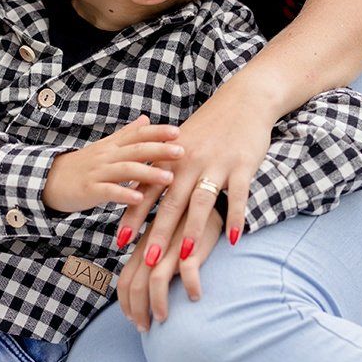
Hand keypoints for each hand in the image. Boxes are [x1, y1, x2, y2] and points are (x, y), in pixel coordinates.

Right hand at [43, 115, 184, 213]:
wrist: (48, 180)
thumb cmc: (81, 166)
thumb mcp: (104, 147)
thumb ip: (126, 134)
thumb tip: (146, 119)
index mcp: (112, 146)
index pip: (137, 134)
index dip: (156, 132)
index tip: (178, 131)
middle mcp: (106, 156)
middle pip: (135, 150)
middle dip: (159, 150)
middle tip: (182, 151)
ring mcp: (97, 172)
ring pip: (125, 170)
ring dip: (148, 173)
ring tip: (169, 178)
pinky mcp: (89, 190)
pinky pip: (108, 191)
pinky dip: (124, 194)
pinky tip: (140, 199)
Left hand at [113, 78, 278, 322]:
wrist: (242, 101)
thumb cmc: (207, 128)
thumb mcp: (178, 145)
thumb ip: (160, 170)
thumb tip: (134, 196)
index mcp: (170, 158)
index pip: (146, 192)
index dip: (132, 217)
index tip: (118, 242)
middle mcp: (189, 162)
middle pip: (170, 202)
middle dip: (158, 232)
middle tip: (148, 260)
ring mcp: (216, 164)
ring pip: (200, 201)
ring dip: (192, 230)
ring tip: (184, 257)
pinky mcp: (242, 166)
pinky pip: (238, 196)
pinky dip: (235, 218)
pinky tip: (232, 239)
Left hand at [118, 201, 223, 329]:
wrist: (212, 198)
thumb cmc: (187, 223)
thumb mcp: (164, 239)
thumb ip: (149, 257)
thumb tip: (139, 287)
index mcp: (144, 246)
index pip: (124, 279)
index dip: (124, 303)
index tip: (132, 319)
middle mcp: (155, 246)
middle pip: (135, 284)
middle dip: (137, 310)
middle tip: (145, 328)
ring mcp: (173, 244)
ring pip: (157, 280)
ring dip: (158, 304)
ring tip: (164, 318)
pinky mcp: (196, 240)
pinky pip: (189, 269)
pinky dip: (190, 286)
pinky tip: (196, 296)